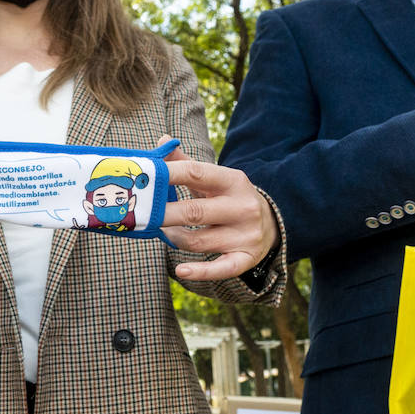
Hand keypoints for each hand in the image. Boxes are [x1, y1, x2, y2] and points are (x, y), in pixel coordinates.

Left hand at [159, 138, 277, 281]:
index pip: (196, 173)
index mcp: (233, 181)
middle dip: (163, 214)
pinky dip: (199, 272)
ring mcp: (245, 235)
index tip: (145, 176)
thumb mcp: (215, 178)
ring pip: (198, 241)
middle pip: (194, 212)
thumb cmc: (230, 197)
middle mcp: (242, 207)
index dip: (168, 174)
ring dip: (174, 239)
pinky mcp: (245, 258)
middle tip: (142, 214)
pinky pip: (219, 269)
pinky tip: (181, 271)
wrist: (272, 223)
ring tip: (164, 232)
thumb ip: (186, 163)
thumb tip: (162, 141)